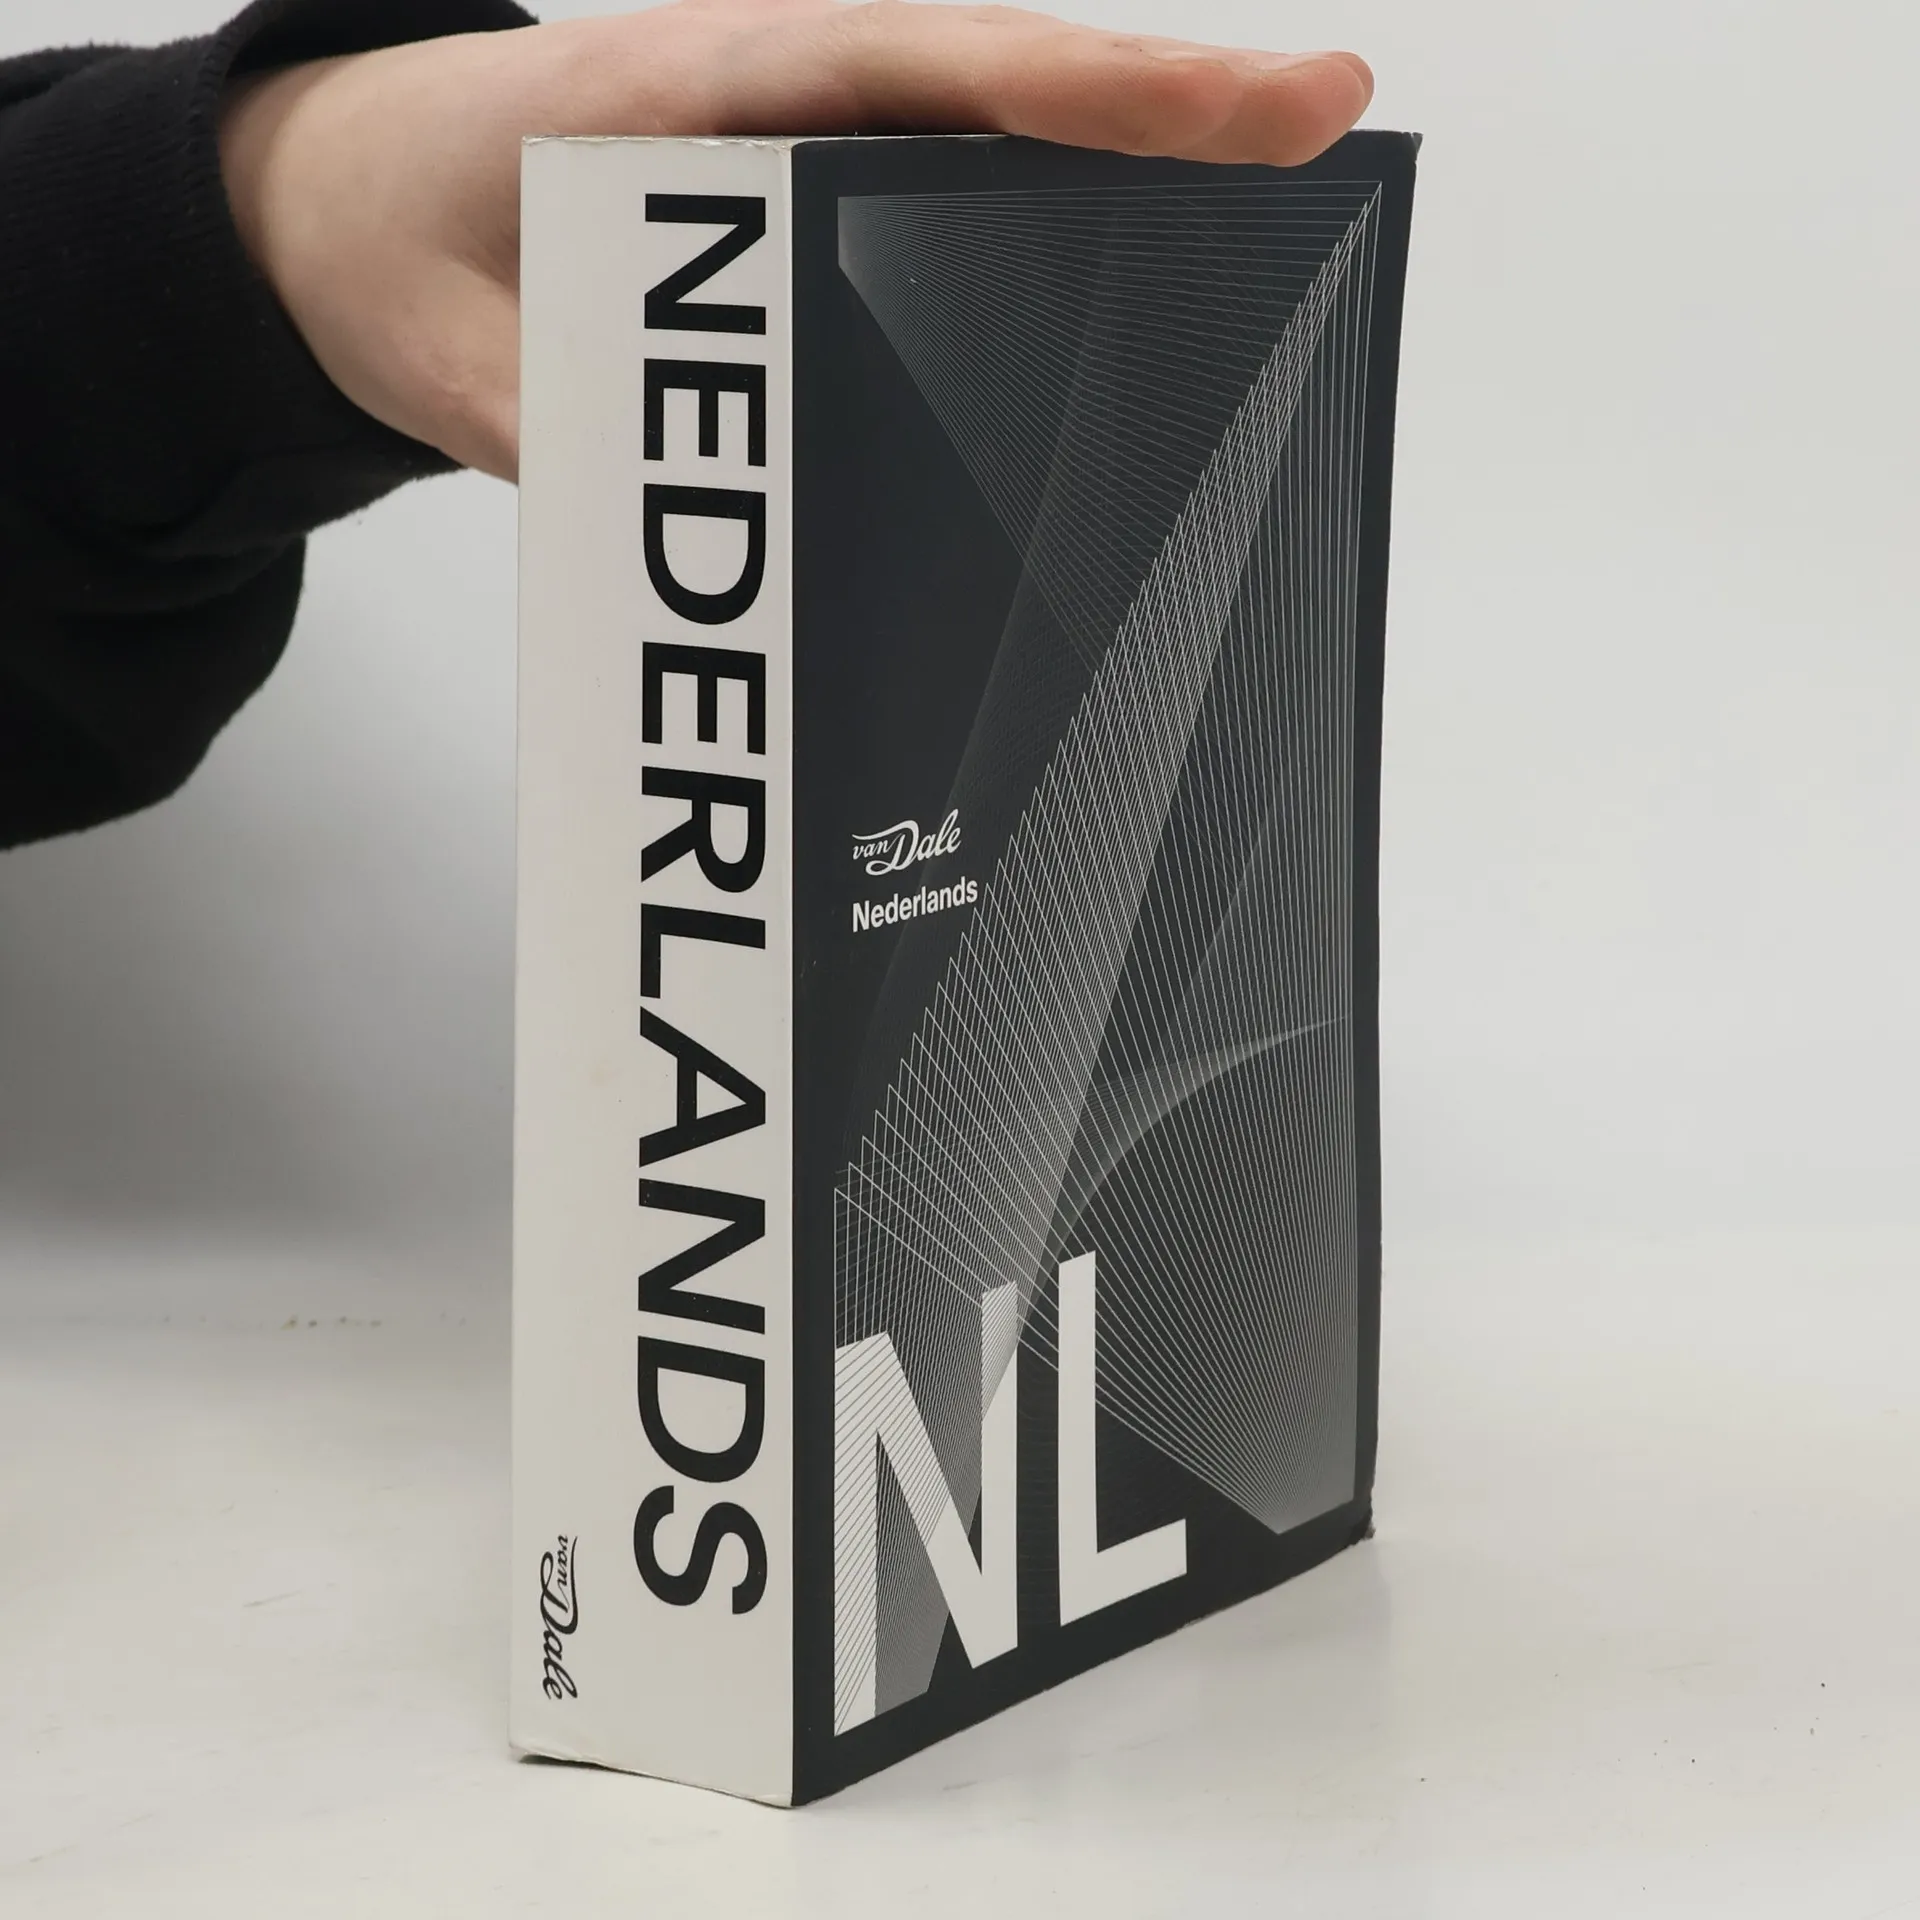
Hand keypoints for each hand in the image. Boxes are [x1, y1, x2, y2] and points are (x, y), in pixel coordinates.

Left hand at [220, 1, 1372, 480]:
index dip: (1103, 90)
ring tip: (1271, 201)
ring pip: (988, 145)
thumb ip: (579, 434)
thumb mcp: (457, 358)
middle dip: (1165, 112)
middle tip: (1324, 131)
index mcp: (699, 93)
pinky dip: (1040, 226)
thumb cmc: (401, 240)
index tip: (1259, 100)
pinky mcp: (805, 206)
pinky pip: (941, 201)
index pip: (938, 70)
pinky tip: (1119, 287)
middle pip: (1003, 89)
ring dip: (1123, 173)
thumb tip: (712, 533)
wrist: (347, 202)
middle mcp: (776, 100)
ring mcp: (800, 148)